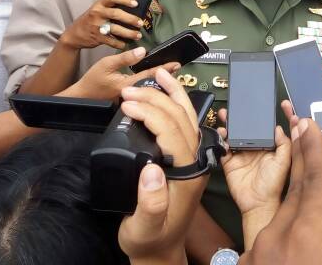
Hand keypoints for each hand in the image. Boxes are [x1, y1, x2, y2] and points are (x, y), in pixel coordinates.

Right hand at [60, 0, 144, 50]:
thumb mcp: (97, 9)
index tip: (136, 4)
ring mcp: (97, 26)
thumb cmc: (90, 20)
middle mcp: (98, 13)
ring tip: (138, 35)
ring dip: (129, 33)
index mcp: (99, 4)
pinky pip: (112, 41)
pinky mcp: (97, 38)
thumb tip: (132, 7)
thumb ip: (110, 7)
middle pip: (116, 14)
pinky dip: (120, 43)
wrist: (74, 34)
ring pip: (116, 29)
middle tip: (140, 23)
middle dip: (130, 19)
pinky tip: (126, 43)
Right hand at [63, 46, 179, 101]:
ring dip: (162, 83)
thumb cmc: (93, 80)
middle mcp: (133, 96)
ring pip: (151, 92)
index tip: (176, 63)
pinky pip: (145, 96)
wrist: (82, 98)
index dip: (164, 69)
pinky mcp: (130, 104)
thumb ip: (125, 58)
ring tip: (173, 75)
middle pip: (154, 86)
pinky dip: (153, 88)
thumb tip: (143, 50)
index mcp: (127, 86)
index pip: (149, 75)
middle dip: (168, 78)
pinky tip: (159, 83)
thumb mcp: (106, 64)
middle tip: (179, 69)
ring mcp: (132, 102)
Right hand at [118, 68, 205, 263]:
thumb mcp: (144, 228)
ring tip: (157, 74)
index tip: (127, 104)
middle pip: (181, 119)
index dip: (150, 113)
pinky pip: (184, 125)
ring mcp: (192, 160)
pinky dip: (175, 105)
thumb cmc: (149, 239)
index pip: (172, 132)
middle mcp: (194, 163)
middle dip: (156, 99)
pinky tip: (165, 94)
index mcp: (188, 175)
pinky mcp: (184, 159)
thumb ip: (150, 203)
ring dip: (172, 94)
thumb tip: (151, 170)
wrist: (158, 250)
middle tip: (128, 91)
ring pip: (188, 117)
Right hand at [217, 105, 291, 249]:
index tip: (273, 103)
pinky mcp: (229, 161)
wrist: (257, 203)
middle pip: (246, 127)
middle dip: (241, 116)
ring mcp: (240, 153)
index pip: (266, 127)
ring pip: (233, 134)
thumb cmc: (273, 183)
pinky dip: (220, 139)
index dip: (267, 115)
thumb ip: (284, 144)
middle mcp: (253, 147)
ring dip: (229, 124)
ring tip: (225, 115)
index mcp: (268, 146)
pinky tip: (221, 133)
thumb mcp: (283, 162)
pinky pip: (222, 147)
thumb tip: (280, 127)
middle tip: (237, 105)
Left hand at [240, 117, 321, 264]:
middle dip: (300, 160)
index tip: (310, 125)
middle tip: (301, 133)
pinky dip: (287, 239)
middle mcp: (275, 240)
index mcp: (305, 236)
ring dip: (298, 210)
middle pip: (294, 192)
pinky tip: (300, 249)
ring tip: (309, 195)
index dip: (316, 150)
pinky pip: (272, 245)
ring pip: (283, 224)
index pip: (315, 181)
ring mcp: (256, 256)